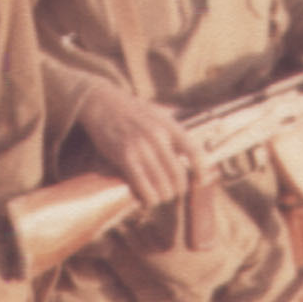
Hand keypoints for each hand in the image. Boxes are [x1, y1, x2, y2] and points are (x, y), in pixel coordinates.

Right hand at [75, 80, 205, 207]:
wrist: (101, 102)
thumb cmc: (130, 110)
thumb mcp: (157, 113)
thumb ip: (173, 130)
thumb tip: (189, 149)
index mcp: (170, 126)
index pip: (195, 153)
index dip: (202, 171)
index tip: (201, 181)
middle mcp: (158, 137)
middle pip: (178, 175)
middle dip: (177, 189)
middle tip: (172, 191)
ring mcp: (141, 147)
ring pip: (162, 185)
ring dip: (162, 196)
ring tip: (158, 196)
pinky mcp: (124, 156)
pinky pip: (142, 185)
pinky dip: (147, 197)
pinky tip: (146, 199)